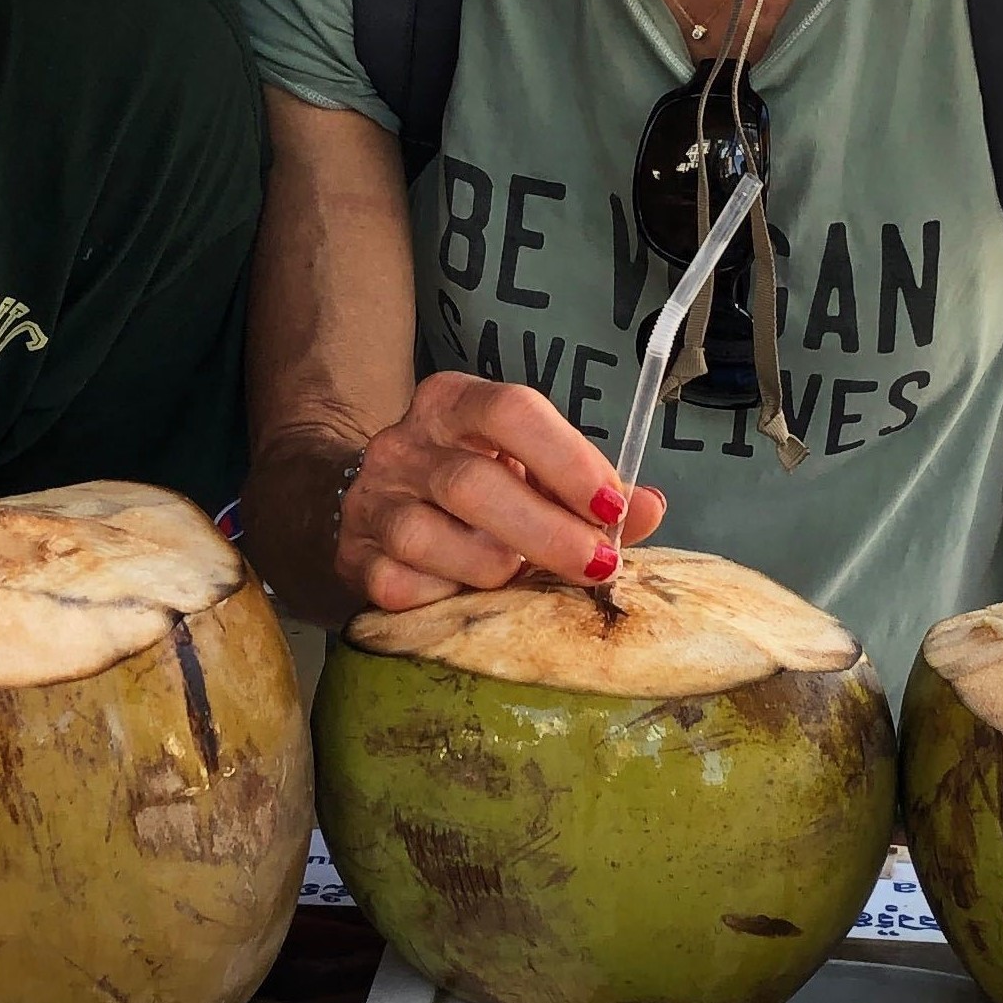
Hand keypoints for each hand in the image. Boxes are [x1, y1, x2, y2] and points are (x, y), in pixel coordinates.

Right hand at [339, 372, 668, 612]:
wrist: (374, 507)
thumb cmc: (475, 488)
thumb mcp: (530, 471)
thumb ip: (588, 489)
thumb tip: (648, 508)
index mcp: (453, 403)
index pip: (510, 410)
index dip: (566, 459)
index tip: (612, 506)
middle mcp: (405, 443)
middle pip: (473, 482)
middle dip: (546, 532)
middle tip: (598, 566)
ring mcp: (373, 499)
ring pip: (430, 538)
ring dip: (493, 569)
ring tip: (521, 579)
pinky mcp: (353, 555)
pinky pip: (401, 587)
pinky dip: (445, 599)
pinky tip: (467, 595)